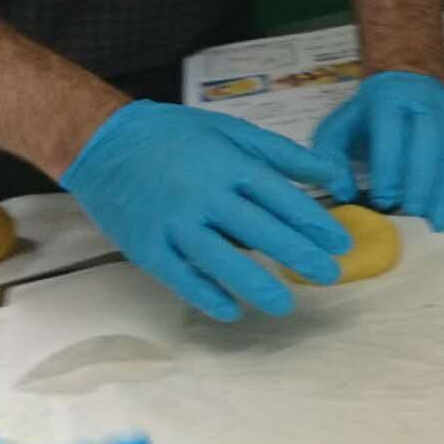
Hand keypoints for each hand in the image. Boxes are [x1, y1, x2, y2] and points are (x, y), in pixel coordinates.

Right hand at [64, 101, 357, 323]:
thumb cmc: (175, 135)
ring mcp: (174, 223)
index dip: (315, 224)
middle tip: (330, 277)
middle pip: (260, 232)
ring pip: (222, 261)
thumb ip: (283, 156)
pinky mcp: (148, 247)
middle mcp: (203, 195)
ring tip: (286, 304)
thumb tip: (333, 175)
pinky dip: (206, 296)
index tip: (341, 245)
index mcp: (228, 164)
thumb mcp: (231, 131)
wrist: (102, 142)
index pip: (282, 199)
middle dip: (300, 256)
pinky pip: (181, 278)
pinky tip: (231, 311)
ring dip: (258, 286)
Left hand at [308, 69, 443, 231]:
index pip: (392, 134)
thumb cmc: (369, 113)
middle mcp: (424, 103)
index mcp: (388, 100)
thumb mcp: (339, 127)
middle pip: (431, 141)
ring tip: (441, 221)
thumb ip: (331, 158)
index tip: (384, 201)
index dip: (389, 170)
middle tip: (412, 214)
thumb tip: (342, 192)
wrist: (404, 78)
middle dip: (422, 182)